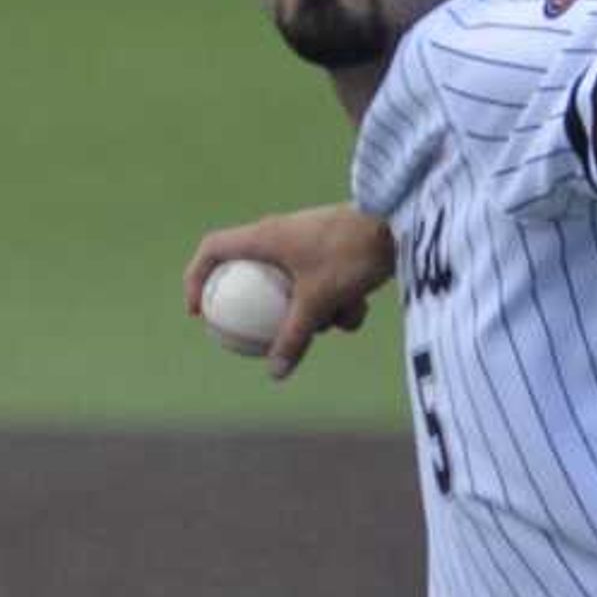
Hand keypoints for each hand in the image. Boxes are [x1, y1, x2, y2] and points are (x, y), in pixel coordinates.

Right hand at [184, 203, 396, 380]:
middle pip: (255, 275)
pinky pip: (323, 283)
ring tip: (334, 320)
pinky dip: (339, 301)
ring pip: (294, 284)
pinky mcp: (334, 249)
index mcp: (265, 237)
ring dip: (314, 310)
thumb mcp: (318, 301)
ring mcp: (309, 241)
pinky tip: (359, 310)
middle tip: (267, 335)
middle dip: (268, 309)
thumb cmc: (351, 254)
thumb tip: (275, 373)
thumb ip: (294, 337)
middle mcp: (282, 235)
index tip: (200, 313)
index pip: (213, 249)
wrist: (399, 224)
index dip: (197, 278)